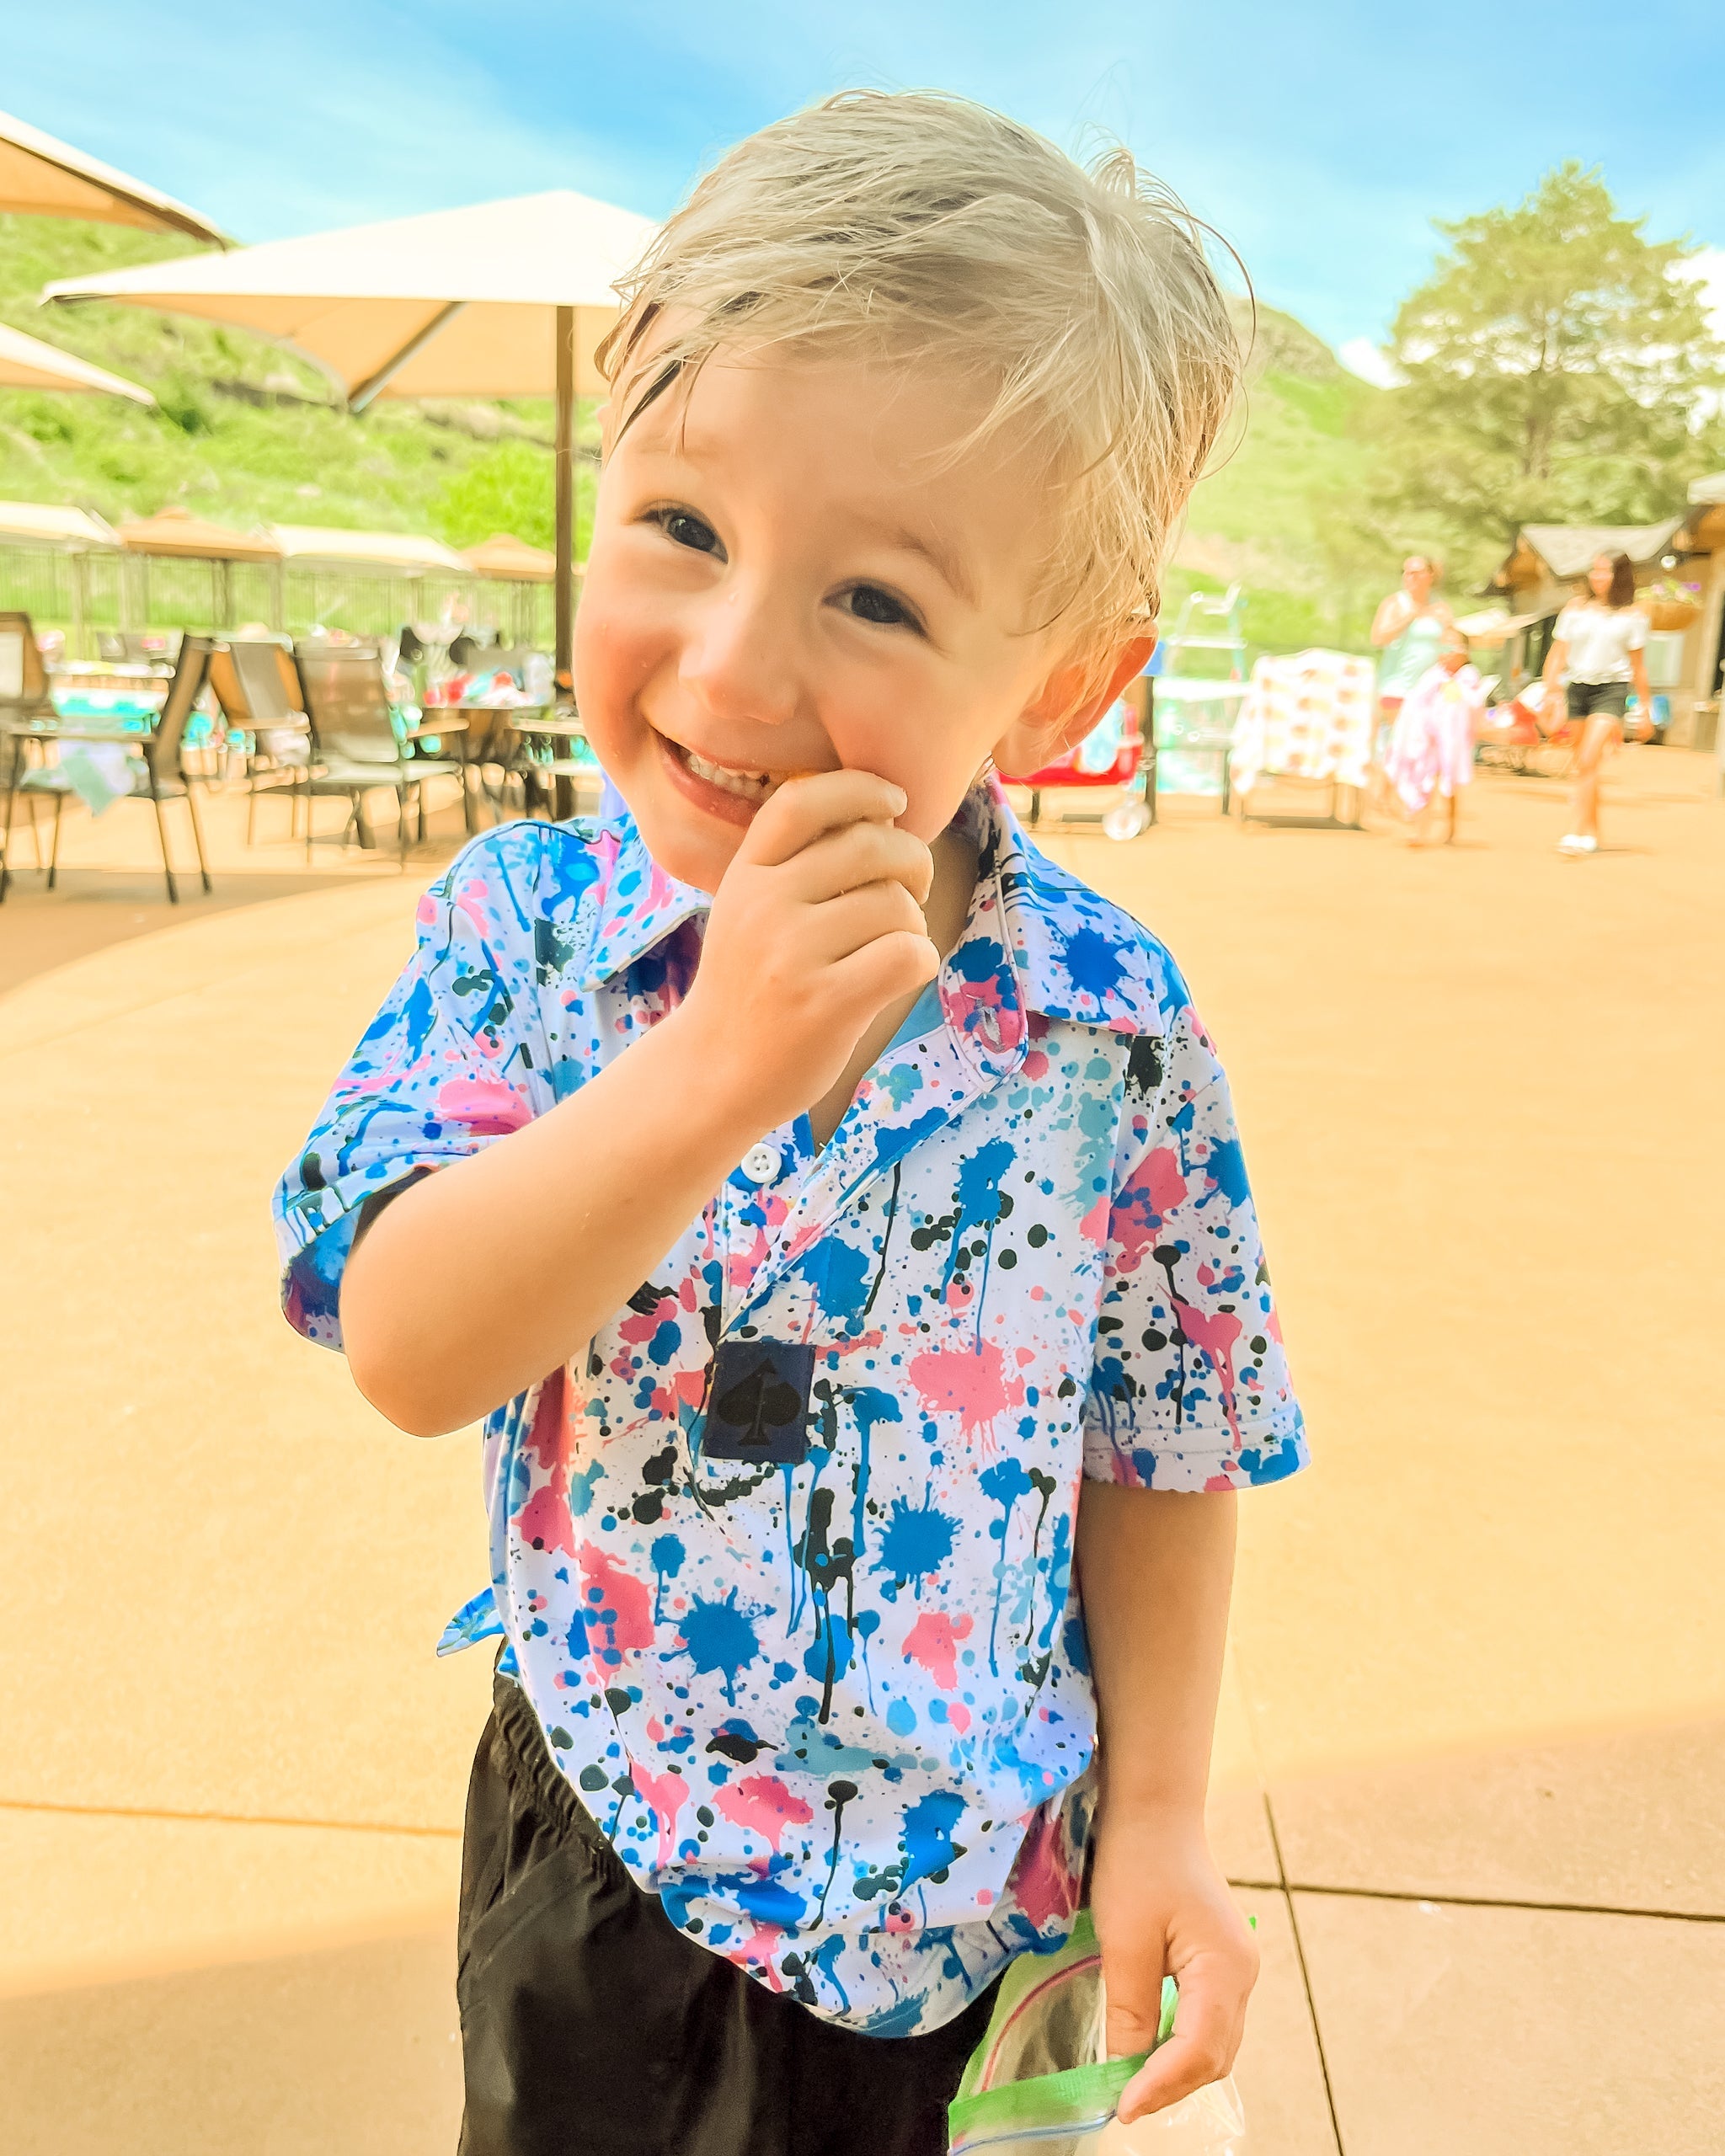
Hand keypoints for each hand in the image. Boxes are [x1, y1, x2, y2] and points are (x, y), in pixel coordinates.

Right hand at [671, 770, 938, 1133]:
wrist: (715, 1073)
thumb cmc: (751, 985)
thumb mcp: (748, 909)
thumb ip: (796, 863)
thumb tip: (886, 817)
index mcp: (745, 874)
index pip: (804, 801)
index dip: (860, 788)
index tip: (893, 802)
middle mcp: (764, 905)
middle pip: (872, 846)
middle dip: (912, 861)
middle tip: (911, 890)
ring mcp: (792, 954)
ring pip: (897, 904)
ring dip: (912, 923)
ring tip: (890, 945)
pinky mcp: (826, 1003)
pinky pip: (909, 953)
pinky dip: (920, 960)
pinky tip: (898, 974)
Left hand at [1087, 1808, 1257, 2122]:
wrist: (1155, 1809)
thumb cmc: (1139, 1861)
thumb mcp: (1125, 1939)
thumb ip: (1131, 2008)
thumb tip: (1126, 2067)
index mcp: (1225, 1969)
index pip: (1198, 2050)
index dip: (1161, 2085)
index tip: (1123, 2108)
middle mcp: (1242, 1975)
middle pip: (1214, 2055)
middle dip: (1172, 2085)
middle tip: (1125, 2103)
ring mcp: (1236, 1968)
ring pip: (1214, 2043)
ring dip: (1177, 2069)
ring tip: (1134, 2085)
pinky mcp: (1220, 1961)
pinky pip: (1207, 2020)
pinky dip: (1181, 2044)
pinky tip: (1151, 2048)